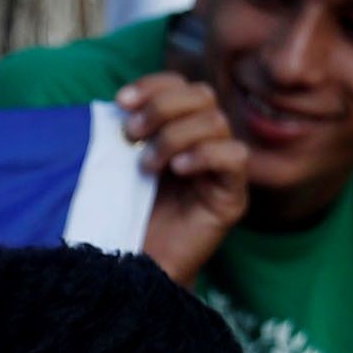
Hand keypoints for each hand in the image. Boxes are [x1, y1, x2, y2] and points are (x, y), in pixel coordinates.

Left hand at [118, 70, 246, 286]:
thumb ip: (126, 132)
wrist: (132, 267)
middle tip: (132, 135)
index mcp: (178, 128)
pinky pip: (235, 158)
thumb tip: (118, 103)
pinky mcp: (232, 196)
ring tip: (148, 165)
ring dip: (175, 136)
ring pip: (216, 122)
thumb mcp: (118, 164)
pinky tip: (178, 170)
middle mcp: (204, 143)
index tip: (121, 101)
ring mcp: (221, 168)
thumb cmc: (123, 216)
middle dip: (162, 107)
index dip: (153, 85)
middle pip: (202, 95)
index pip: (180, 86)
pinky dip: (204, 155)